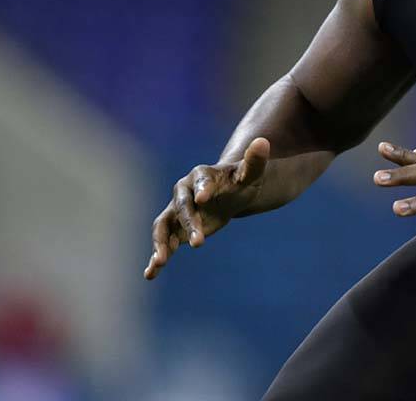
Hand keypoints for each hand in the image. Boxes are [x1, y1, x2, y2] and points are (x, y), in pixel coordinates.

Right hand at [143, 137, 269, 279]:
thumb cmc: (240, 181)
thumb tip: (264, 142)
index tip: (203, 199)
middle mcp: (183, 192)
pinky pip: (164, 243)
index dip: (202, 189)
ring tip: (161, 262)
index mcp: (201, 175)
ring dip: (161, 243)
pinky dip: (156, 257)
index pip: (201, 182)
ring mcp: (177, 212)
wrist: (229, 193)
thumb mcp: (250, 173)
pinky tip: (150, 273)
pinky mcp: (176, 230)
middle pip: (182, 208)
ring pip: (164, 227)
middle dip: (188, 224)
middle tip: (199, 242)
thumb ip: (255, 161)